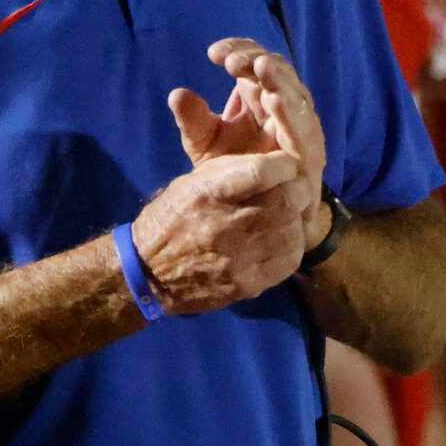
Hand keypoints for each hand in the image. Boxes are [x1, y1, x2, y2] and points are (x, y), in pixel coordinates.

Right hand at [130, 148, 312, 315]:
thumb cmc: (171, 219)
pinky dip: (292, 245)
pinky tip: (282, 240)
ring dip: (296, 219)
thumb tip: (272, 162)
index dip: (283, 164)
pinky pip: (288, 260)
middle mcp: (225, 225)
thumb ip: (231, 170)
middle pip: (285, 201)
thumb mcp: (191, 183)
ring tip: (288, 215)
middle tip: (292, 189)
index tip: (286, 164)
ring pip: (292, 231)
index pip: (261, 171)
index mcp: (207, 193)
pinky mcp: (247, 284)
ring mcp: (238, 259)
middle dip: (296, 190)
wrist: (148, 274)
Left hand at [175, 39, 328, 230]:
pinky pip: (302, 130)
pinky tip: (275, 99)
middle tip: (232, 60)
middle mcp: (283, 109)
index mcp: (260, 98)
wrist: (251, 217)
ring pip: (294, 95)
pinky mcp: (308, 155)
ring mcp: (299, 130)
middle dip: (257, 62)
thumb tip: (177, 93)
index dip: (240, 52)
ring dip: (278, 80)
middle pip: (277, 73)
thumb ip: (193, 120)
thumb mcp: (205, 144)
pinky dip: (291, 114)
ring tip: (260, 66)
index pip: (256, 64)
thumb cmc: (232, 174)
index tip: (213, 53)